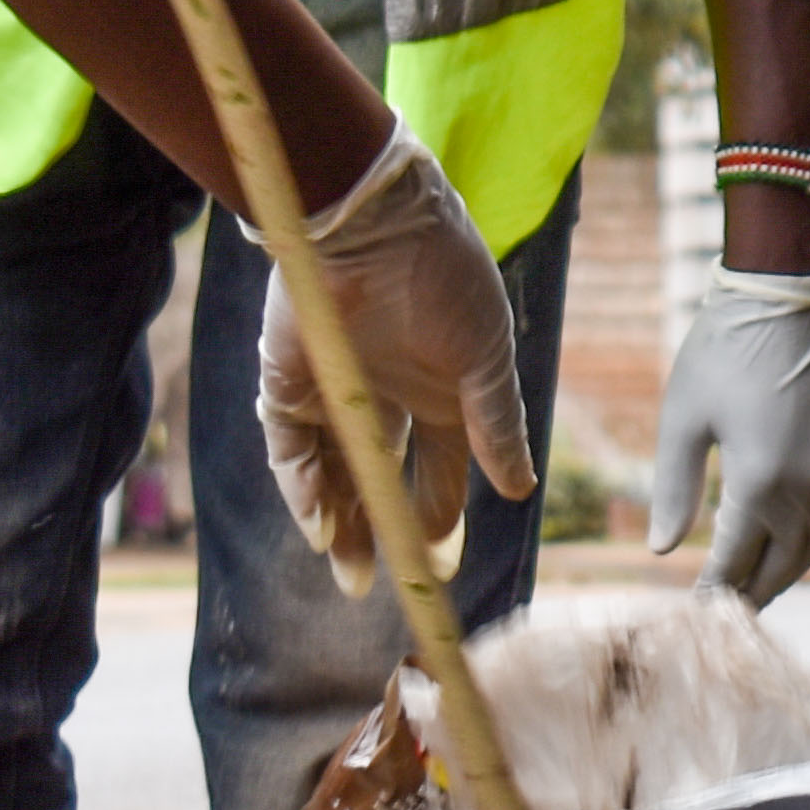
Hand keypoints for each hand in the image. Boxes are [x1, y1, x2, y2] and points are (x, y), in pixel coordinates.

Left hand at [257, 119, 537, 593]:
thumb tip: (520, 488)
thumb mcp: (485, 357)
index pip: (438, 467)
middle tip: (393, 585)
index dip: (440, 514)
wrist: (377, 224)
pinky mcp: (288, 386)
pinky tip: (323, 525)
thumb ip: (495, 423)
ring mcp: (333, 396)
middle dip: (384, 534)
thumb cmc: (445, 279)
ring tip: (352, 575)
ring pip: (333, 477)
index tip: (443, 562)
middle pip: (380, 482)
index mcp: (436, 391)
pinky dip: (306, 490)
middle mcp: (383, 400)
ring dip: (341, 526)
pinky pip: (291, 452)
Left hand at [653, 265, 809, 606]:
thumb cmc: (720, 354)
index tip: (696, 612)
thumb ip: (673, 490)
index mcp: (760, 480)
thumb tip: (662, 551)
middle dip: (754, 591)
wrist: (781, 303)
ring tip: (764, 585)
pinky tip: (804, 540)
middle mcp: (806, 483)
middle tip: (729, 614)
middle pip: (783, 561)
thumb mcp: (682, 422)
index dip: (714, 589)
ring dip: (791, 569)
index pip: (736, 557)